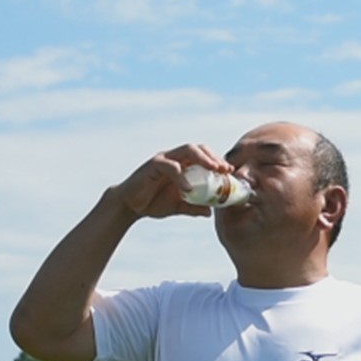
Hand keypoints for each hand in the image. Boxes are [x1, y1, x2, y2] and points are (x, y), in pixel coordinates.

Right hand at [113, 143, 230, 218]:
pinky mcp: (152, 165)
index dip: (218, 161)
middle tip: (225, 170)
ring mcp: (163, 160)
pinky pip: (169, 166)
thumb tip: (209, 213)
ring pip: (186, 150)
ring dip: (203, 159)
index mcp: (182, 165)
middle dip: (214, 157)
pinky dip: (181, 176)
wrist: (130, 206)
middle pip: (198, 148)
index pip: (204, 156)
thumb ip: (193, 207)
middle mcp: (174, 158)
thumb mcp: (178, 206)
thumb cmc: (154, 202)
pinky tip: (188, 189)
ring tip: (214, 171)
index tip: (230, 172)